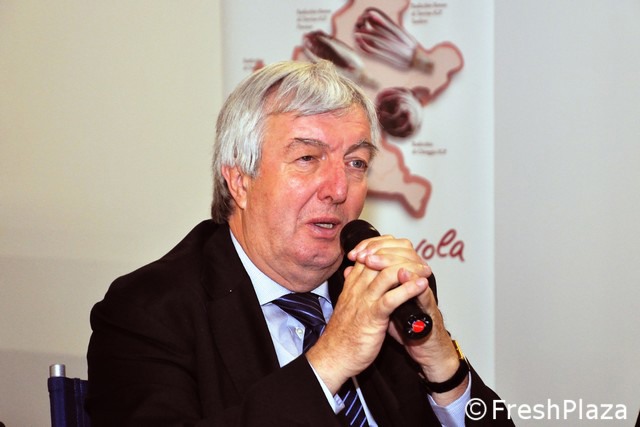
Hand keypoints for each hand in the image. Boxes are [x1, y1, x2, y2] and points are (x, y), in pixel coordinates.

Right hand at [306, 235, 430, 392]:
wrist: (334, 356)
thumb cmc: (343, 333)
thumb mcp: (347, 303)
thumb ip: (353, 287)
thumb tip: (353, 271)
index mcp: (353, 284)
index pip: (371, 254)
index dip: (390, 249)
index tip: (407, 253)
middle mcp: (358, 288)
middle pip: (380, 259)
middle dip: (403, 256)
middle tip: (422, 261)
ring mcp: (364, 301)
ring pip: (387, 274)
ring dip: (410, 270)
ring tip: (425, 271)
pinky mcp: (372, 317)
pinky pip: (391, 298)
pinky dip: (408, 290)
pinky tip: (420, 286)